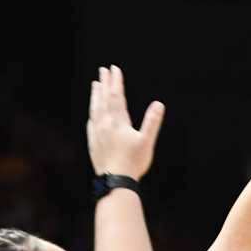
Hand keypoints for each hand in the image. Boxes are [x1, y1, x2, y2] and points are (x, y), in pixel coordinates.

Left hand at [86, 64, 164, 179]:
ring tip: (95, 85)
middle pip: (103, 99)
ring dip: (95, 96)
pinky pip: (91, 124)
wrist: (115, 181)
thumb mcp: (146, 141)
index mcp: (118, 121)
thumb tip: (159, 104)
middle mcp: (105, 124)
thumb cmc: (133, 162)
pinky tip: (92, 115)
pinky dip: (92, 115)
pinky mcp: (93, 144)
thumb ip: (152, 122)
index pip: (115, 96)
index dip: (115, 82)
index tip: (114, 69)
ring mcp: (97, 134)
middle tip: (103, 71)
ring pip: (95, 110)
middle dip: (104, 84)